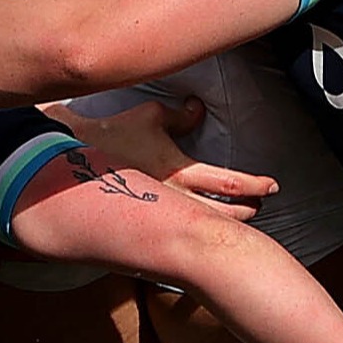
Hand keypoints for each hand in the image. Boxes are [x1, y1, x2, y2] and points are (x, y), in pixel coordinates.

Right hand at [54, 98, 277, 218]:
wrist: (71, 161)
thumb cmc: (111, 134)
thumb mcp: (149, 116)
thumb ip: (179, 116)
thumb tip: (198, 109)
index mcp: (180, 171)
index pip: (230, 183)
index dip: (256, 186)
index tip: (272, 186)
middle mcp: (174, 200)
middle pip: (225, 216)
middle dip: (248, 211)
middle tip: (260, 205)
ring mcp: (160, 217)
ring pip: (204, 229)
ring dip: (226, 224)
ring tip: (239, 217)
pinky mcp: (146, 224)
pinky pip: (179, 232)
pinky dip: (196, 232)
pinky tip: (201, 232)